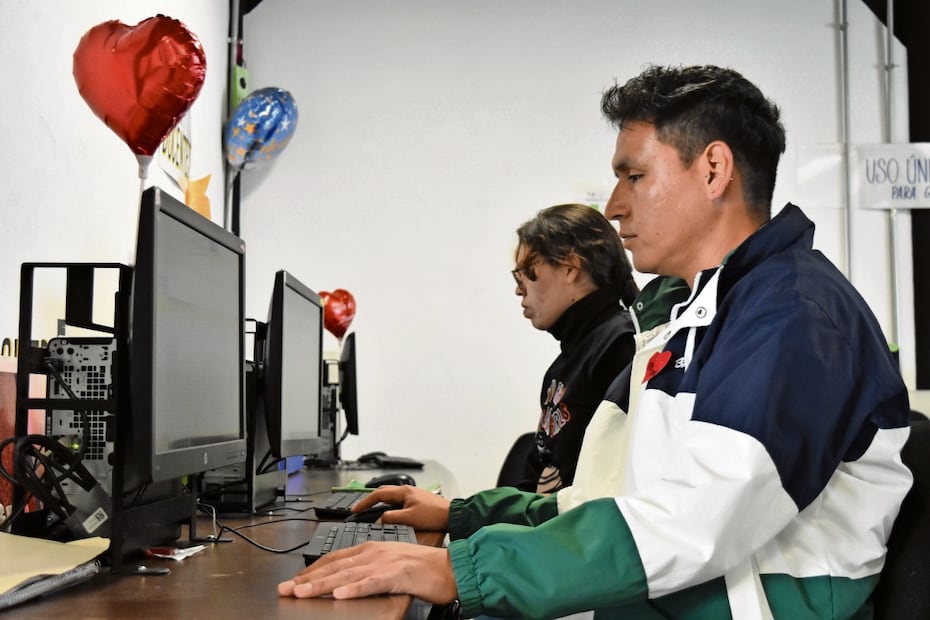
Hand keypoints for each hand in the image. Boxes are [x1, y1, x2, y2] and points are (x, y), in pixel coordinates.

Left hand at [277, 541, 457, 603]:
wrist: (451, 566)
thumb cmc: (424, 567)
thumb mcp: (391, 563)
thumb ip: (370, 568)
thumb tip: (348, 581)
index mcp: (372, 547)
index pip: (335, 558)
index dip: (312, 570)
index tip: (295, 581)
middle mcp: (375, 552)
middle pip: (335, 566)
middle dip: (307, 579)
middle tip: (285, 589)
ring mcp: (385, 563)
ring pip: (347, 575)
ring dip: (322, 584)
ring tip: (301, 592)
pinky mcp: (397, 575)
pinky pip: (372, 583)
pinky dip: (355, 589)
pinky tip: (339, 595)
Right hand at [353, 485, 451, 530]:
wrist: (453, 516)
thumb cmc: (434, 515)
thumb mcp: (410, 518)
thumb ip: (392, 518)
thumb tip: (378, 520)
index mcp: (403, 492)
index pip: (378, 494)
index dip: (365, 502)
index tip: (355, 510)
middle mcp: (407, 490)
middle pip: (383, 492)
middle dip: (370, 500)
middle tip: (360, 510)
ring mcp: (412, 495)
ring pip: (391, 497)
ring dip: (380, 503)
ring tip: (371, 512)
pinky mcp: (417, 501)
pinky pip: (398, 501)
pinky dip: (389, 506)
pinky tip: (389, 514)